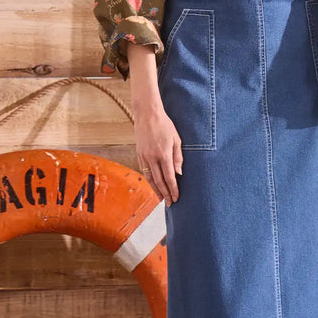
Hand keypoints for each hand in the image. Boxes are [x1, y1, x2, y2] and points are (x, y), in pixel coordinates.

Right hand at [127, 41, 181, 205]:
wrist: (147, 114)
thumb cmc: (165, 125)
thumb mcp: (177, 139)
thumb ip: (178, 157)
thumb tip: (179, 174)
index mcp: (163, 154)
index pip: (169, 177)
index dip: (173, 189)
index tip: (177, 198)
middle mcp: (152, 157)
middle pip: (159, 181)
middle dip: (165, 193)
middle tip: (169, 203)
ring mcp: (144, 156)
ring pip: (150, 178)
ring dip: (155, 190)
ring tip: (161, 198)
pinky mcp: (139, 154)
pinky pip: (144, 171)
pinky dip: (149, 180)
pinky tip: (153, 184)